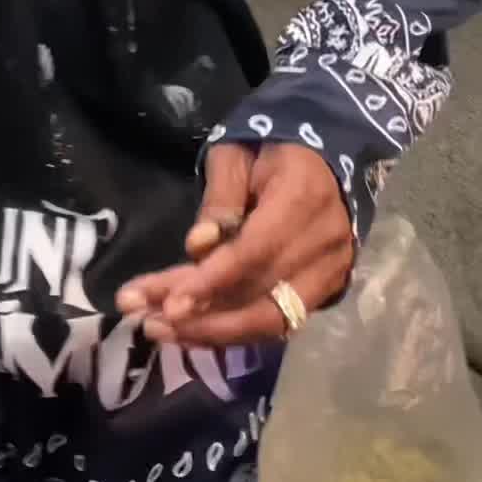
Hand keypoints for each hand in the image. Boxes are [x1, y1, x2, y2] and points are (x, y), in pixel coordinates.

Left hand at [117, 142, 353, 346]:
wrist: (321, 157)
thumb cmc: (267, 149)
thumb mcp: (234, 155)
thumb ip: (219, 200)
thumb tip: (197, 248)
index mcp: (303, 197)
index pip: (255, 252)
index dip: (212, 282)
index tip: (169, 305)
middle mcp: (326, 243)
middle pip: (260, 293)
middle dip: (202, 315)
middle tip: (149, 323)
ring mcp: (332, 271)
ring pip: (272, 320)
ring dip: (215, 332)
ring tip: (163, 332)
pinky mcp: (327, 290)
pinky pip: (280, 321)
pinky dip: (235, 330)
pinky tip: (194, 332)